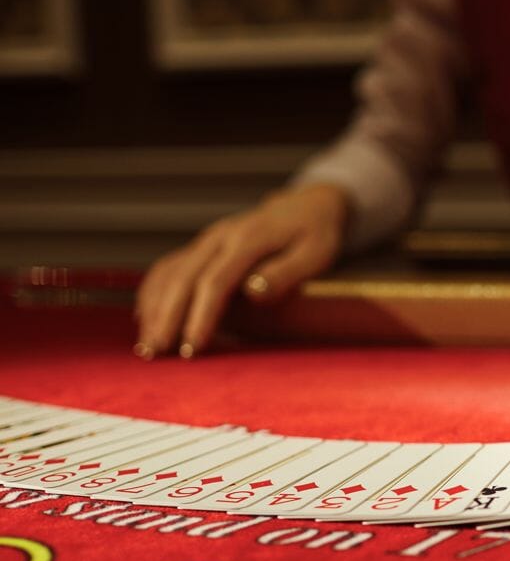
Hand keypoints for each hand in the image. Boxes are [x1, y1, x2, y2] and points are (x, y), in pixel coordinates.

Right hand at [134, 183, 349, 358]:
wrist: (304, 207)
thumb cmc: (315, 234)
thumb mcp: (315, 252)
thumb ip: (286, 272)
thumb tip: (254, 291)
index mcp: (247, 239)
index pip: (216, 280)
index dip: (201, 314)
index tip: (192, 345)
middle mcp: (220, 237)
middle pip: (183, 278)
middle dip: (167, 317)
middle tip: (156, 353)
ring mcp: (207, 241)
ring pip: (169, 273)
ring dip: (153, 309)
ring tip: (146, 346)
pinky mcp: (202, 248)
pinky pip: (168, 268)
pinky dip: (152, 292)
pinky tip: (144, 319)